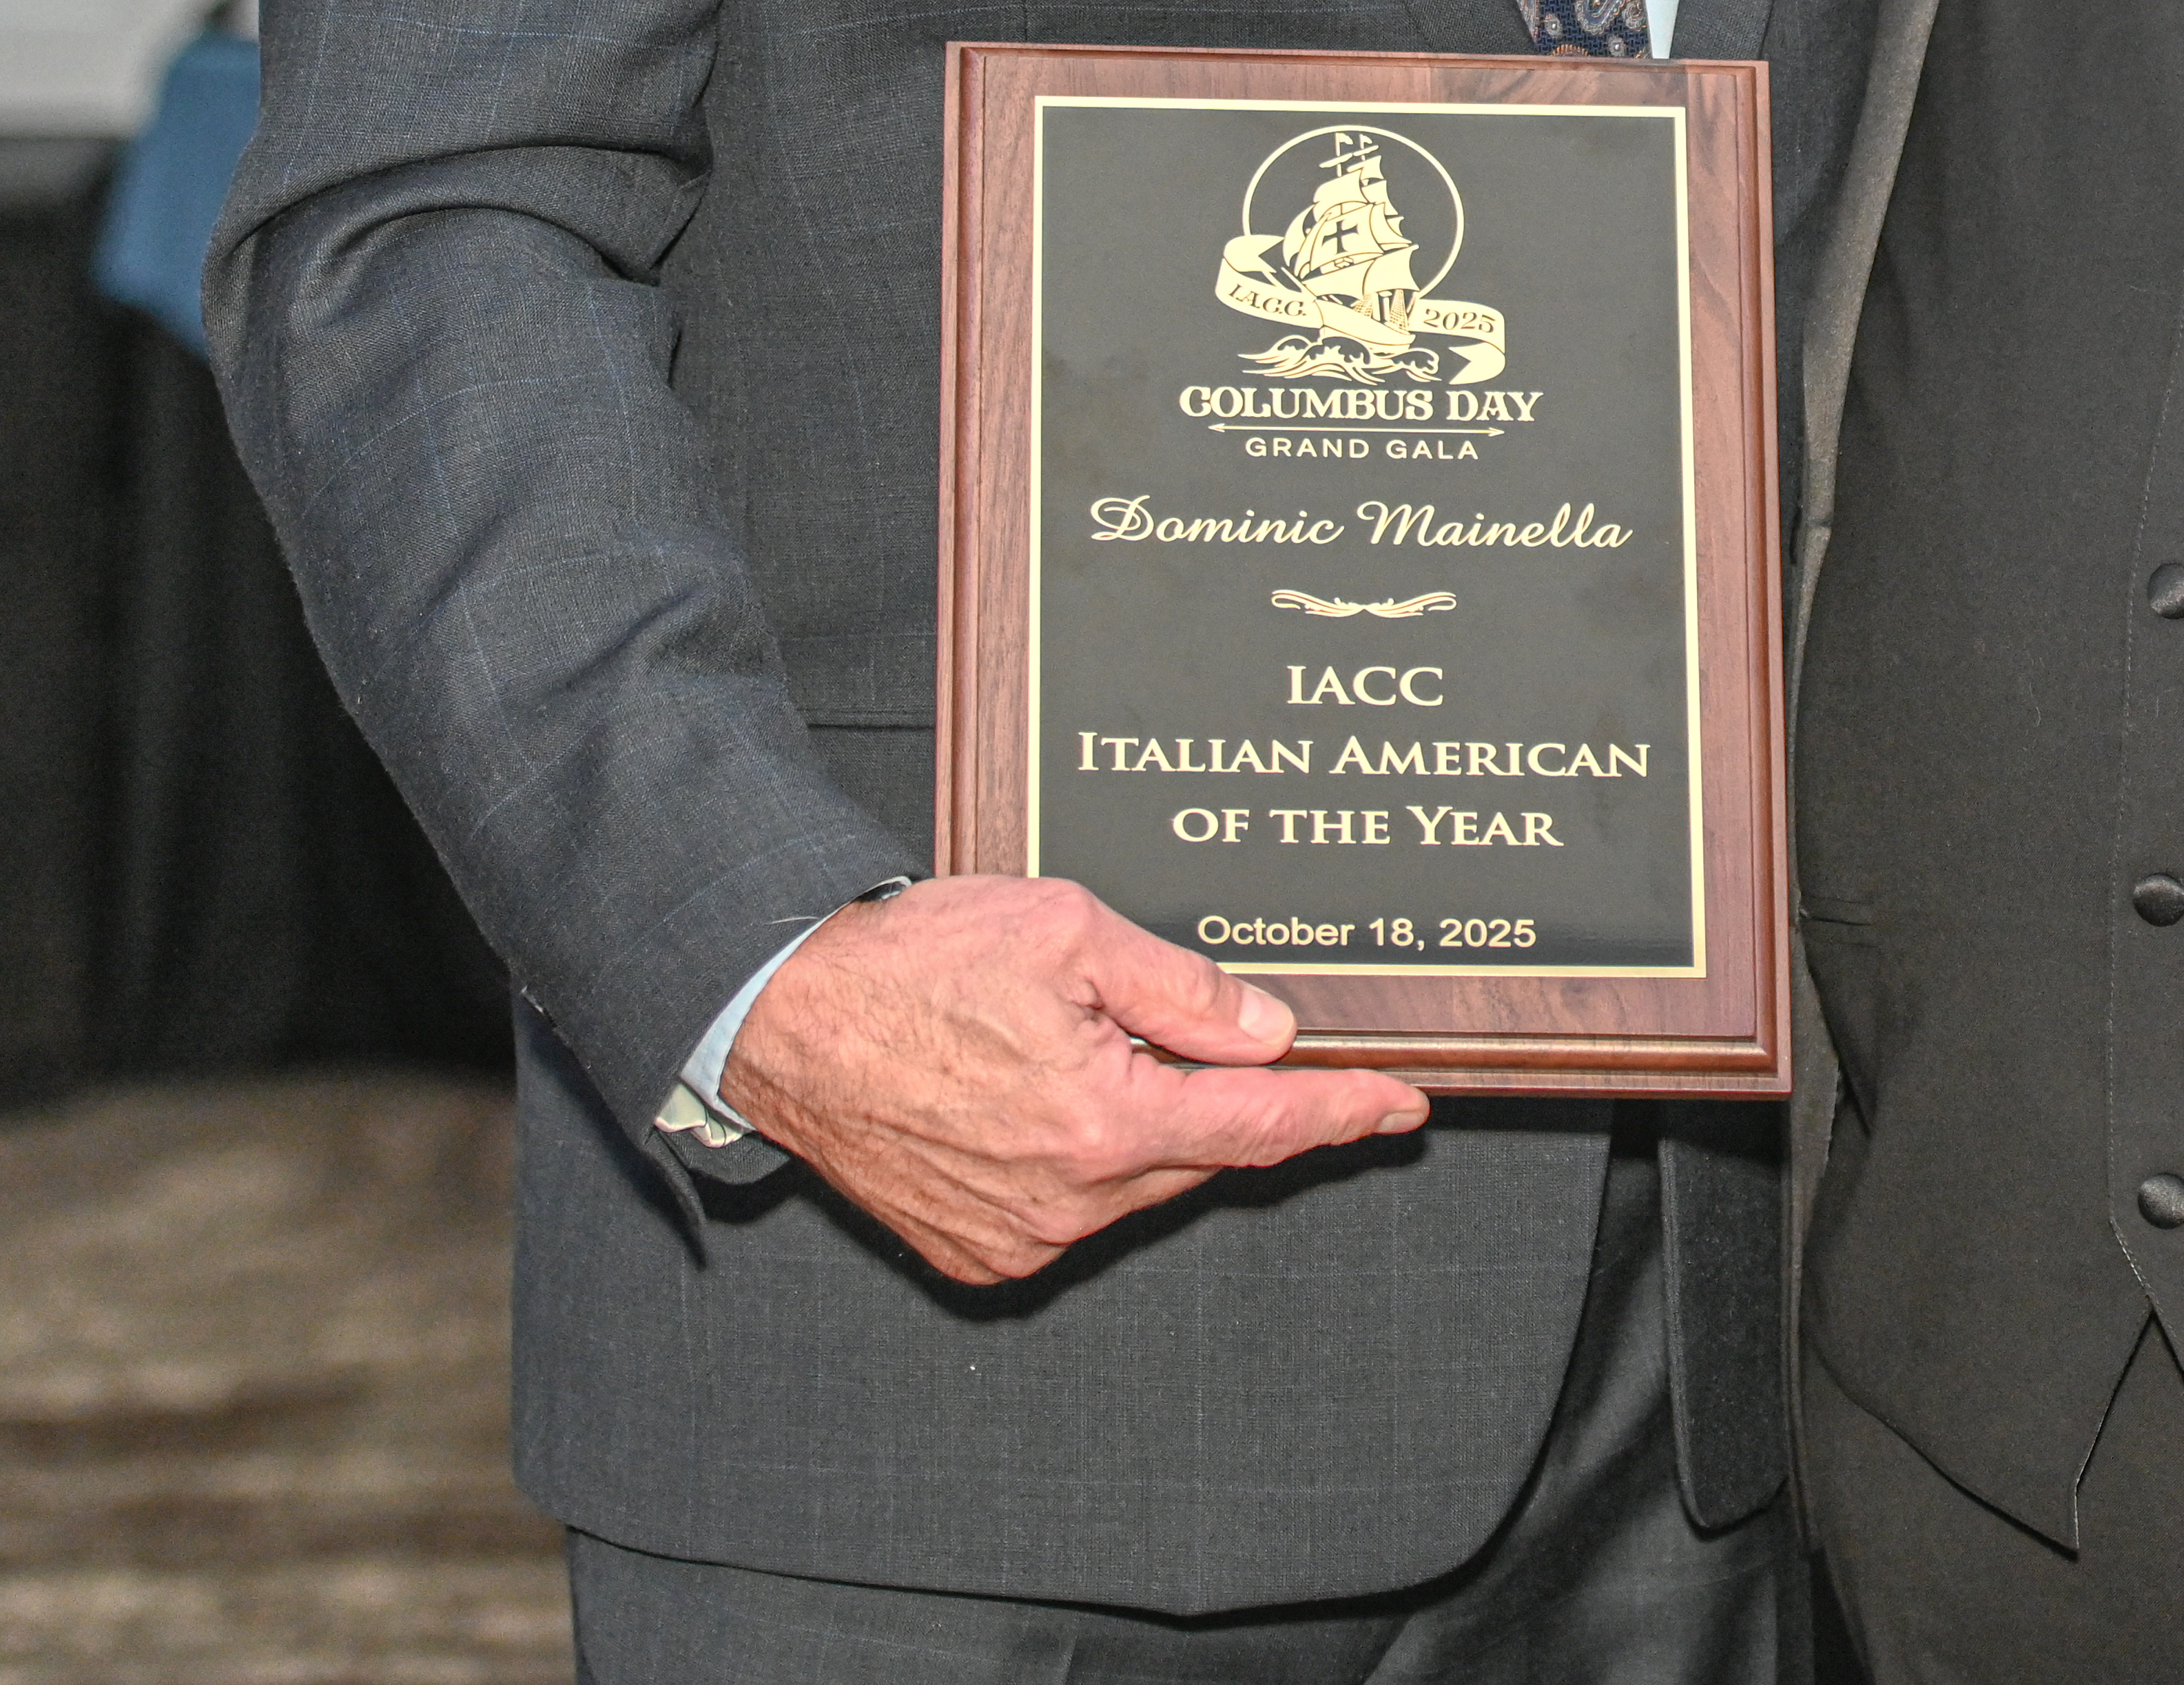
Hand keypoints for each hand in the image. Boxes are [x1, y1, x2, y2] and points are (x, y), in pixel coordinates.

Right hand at [717, 874, 1427, 1284]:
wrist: (783, 1017)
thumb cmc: (910, 963)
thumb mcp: (1067, 932)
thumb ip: (1181, 988)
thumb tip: (1264, 1027)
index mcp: (1103, 1123)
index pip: (1260, 1126)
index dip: (1341, 1112)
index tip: (1400, 1107)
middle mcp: (1066, 1201)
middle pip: (1200, 1153)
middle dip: (1225, 1099)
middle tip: (1222, 1038)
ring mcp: (1018, 1237)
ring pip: (1136, 1182)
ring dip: (1143, 1124)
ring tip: (1079, 1045)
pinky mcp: (976, 1251)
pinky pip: (1069, 1209)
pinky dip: (1081, 1158)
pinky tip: (1039, 1096)